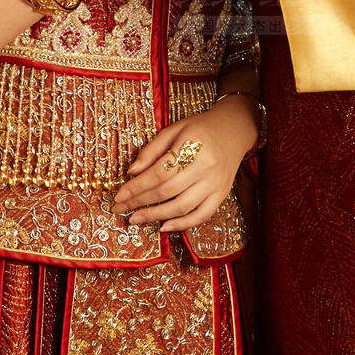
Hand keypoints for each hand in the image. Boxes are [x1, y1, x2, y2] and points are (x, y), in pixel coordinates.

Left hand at [111, 94, 258, 233]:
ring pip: (182, 206)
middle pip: (167, 191)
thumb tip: (132, 172)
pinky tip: (164, 226)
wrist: (234, 130)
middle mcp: (206, 166)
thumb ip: (152, 150)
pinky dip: (182, 224)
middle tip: (121, 208)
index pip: (159, 171)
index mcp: (193, 145)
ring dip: (155, 216)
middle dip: (140, 202)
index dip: (137, 186)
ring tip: (136, 218)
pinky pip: (201, 215)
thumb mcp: (174, 129)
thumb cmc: (200, 128)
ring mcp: (215, 183)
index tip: (120, 195)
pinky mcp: (221, 194)